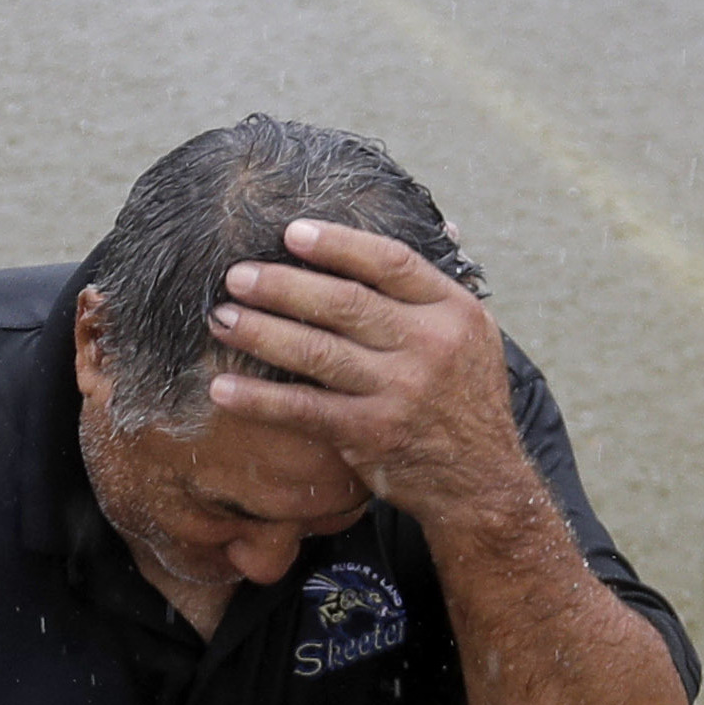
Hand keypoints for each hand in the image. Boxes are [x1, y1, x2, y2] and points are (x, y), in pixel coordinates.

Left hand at [202, 222, 537, 526]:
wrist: (482, 480)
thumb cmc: (466, 398)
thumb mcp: (471, 335)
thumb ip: (435, 291)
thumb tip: (438, 224)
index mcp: (454, 310)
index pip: (391, 263)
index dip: (338, 245)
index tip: (291, 233)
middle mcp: (429, 346)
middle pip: (345, 303)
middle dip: (283, 286)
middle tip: (236, 275)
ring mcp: (400, 391)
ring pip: (318, 352)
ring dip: (262, 332)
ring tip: (221, 318)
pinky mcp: (372, 433)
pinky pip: (305, 409)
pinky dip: (260, 399)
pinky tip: (224, 387)